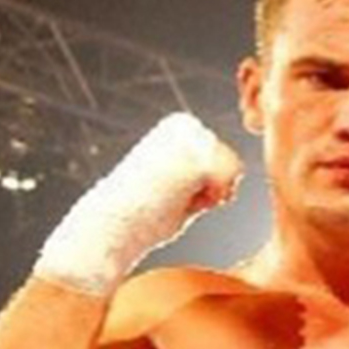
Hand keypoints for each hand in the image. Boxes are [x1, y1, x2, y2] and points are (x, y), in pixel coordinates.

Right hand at [34, 112, 243, 296]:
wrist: (113, 224)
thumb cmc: (144, 213)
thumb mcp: (179, 182)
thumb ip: (204, 173)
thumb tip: (234, 173)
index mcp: (179, 125)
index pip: (220, 156)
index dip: (204, 185)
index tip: (170, 191)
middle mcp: (186, 124)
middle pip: (230, 162)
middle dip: (210, 189)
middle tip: (170, 199)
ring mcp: (192, 139)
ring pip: (233, 170)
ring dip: (210, 195)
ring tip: (174, 198)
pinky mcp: (198, 159)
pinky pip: (231, 181)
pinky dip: (213, 200)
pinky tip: (182, 200)